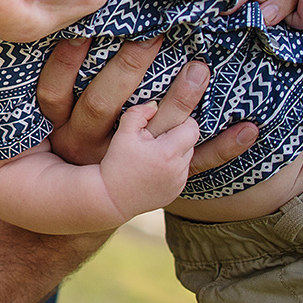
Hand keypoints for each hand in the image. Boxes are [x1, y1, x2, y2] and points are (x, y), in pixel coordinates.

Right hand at [38, 37, 257, 174]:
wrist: (74, 205)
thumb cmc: (48, 151)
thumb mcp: (30, 127)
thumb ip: (43, 87)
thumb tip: (50, 29)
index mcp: (54, 128)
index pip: (54, 92)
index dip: (64, 63)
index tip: (82, 30)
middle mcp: (87, 145)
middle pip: (103, 104)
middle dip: (127, 67)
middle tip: (153, 34)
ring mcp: (125, 163)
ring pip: (150, 130)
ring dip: (177, 99)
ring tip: (198, 68)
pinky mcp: (156, 178)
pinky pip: (193, 166)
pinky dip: (223, 148)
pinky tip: (249, 128)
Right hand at [99, 102, 194, 220]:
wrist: (110, 197)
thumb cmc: (115, 163)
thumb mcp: (123, 133)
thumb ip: (139, 113)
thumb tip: (155, 105)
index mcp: (168, 152)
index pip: (192, 129)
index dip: (182, 121)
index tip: (167, 121)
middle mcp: (178, 169)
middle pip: (191, 143)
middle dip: (178, 137)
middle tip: (158, 136)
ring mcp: (178, 183)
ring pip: (187, 159)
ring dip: (176, 152)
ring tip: (155, 152)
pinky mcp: (175, 193)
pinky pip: (181, 174)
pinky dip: (172, 168)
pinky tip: (153, 168)